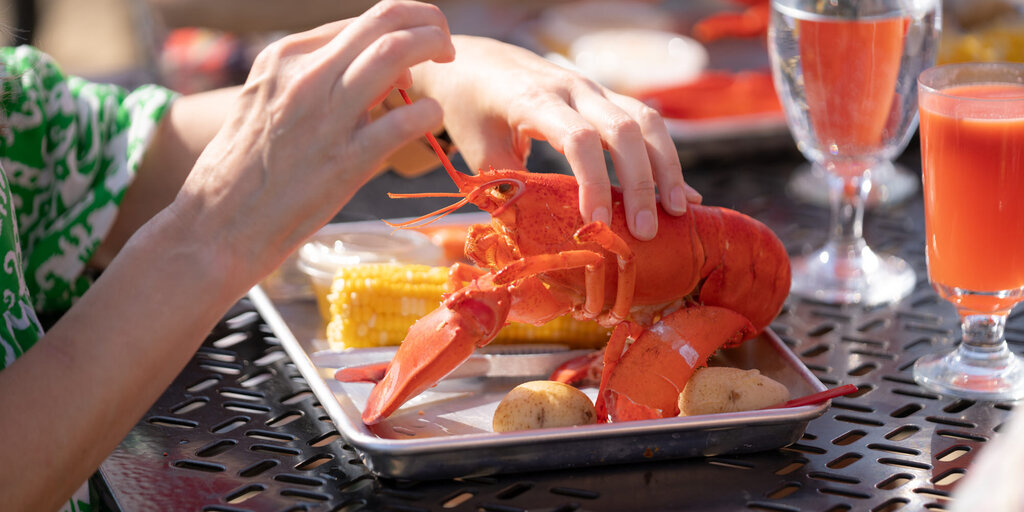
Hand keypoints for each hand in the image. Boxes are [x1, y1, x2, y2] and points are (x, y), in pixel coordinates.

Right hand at [169, 0, 455, 292]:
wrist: (215, 228)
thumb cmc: (244, 173)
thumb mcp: (266, 104)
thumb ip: (310, 83)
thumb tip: (367, 74)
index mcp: (284, 59)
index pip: (358, 23)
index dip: (397, 27)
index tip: (414, 44)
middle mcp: (304, 77)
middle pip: (383, 21)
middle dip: (426, 20)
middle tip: (444, 39)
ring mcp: (325, 117)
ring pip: (396, 54)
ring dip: (434, 46)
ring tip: (448, 59)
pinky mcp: (344, 161)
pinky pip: (404, 121)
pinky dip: (429, 112)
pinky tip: (432, 119)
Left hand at [410, 35, 701, 240]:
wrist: (476, 62)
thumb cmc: (472, 109)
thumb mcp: (477, 149)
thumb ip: (509, 186)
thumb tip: (537, 235)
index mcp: (534, 99)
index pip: (579, 138)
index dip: (594, 182)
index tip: (599, 222)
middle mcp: (573, 88)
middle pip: (625, 128)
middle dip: (642, 181)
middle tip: (646, 230)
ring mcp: (594, 89)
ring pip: (646, 121)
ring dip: (666, 167)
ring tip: (677, 211)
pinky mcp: (607, 98)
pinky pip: (646, 122)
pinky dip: (664, 158)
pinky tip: (680, 192)